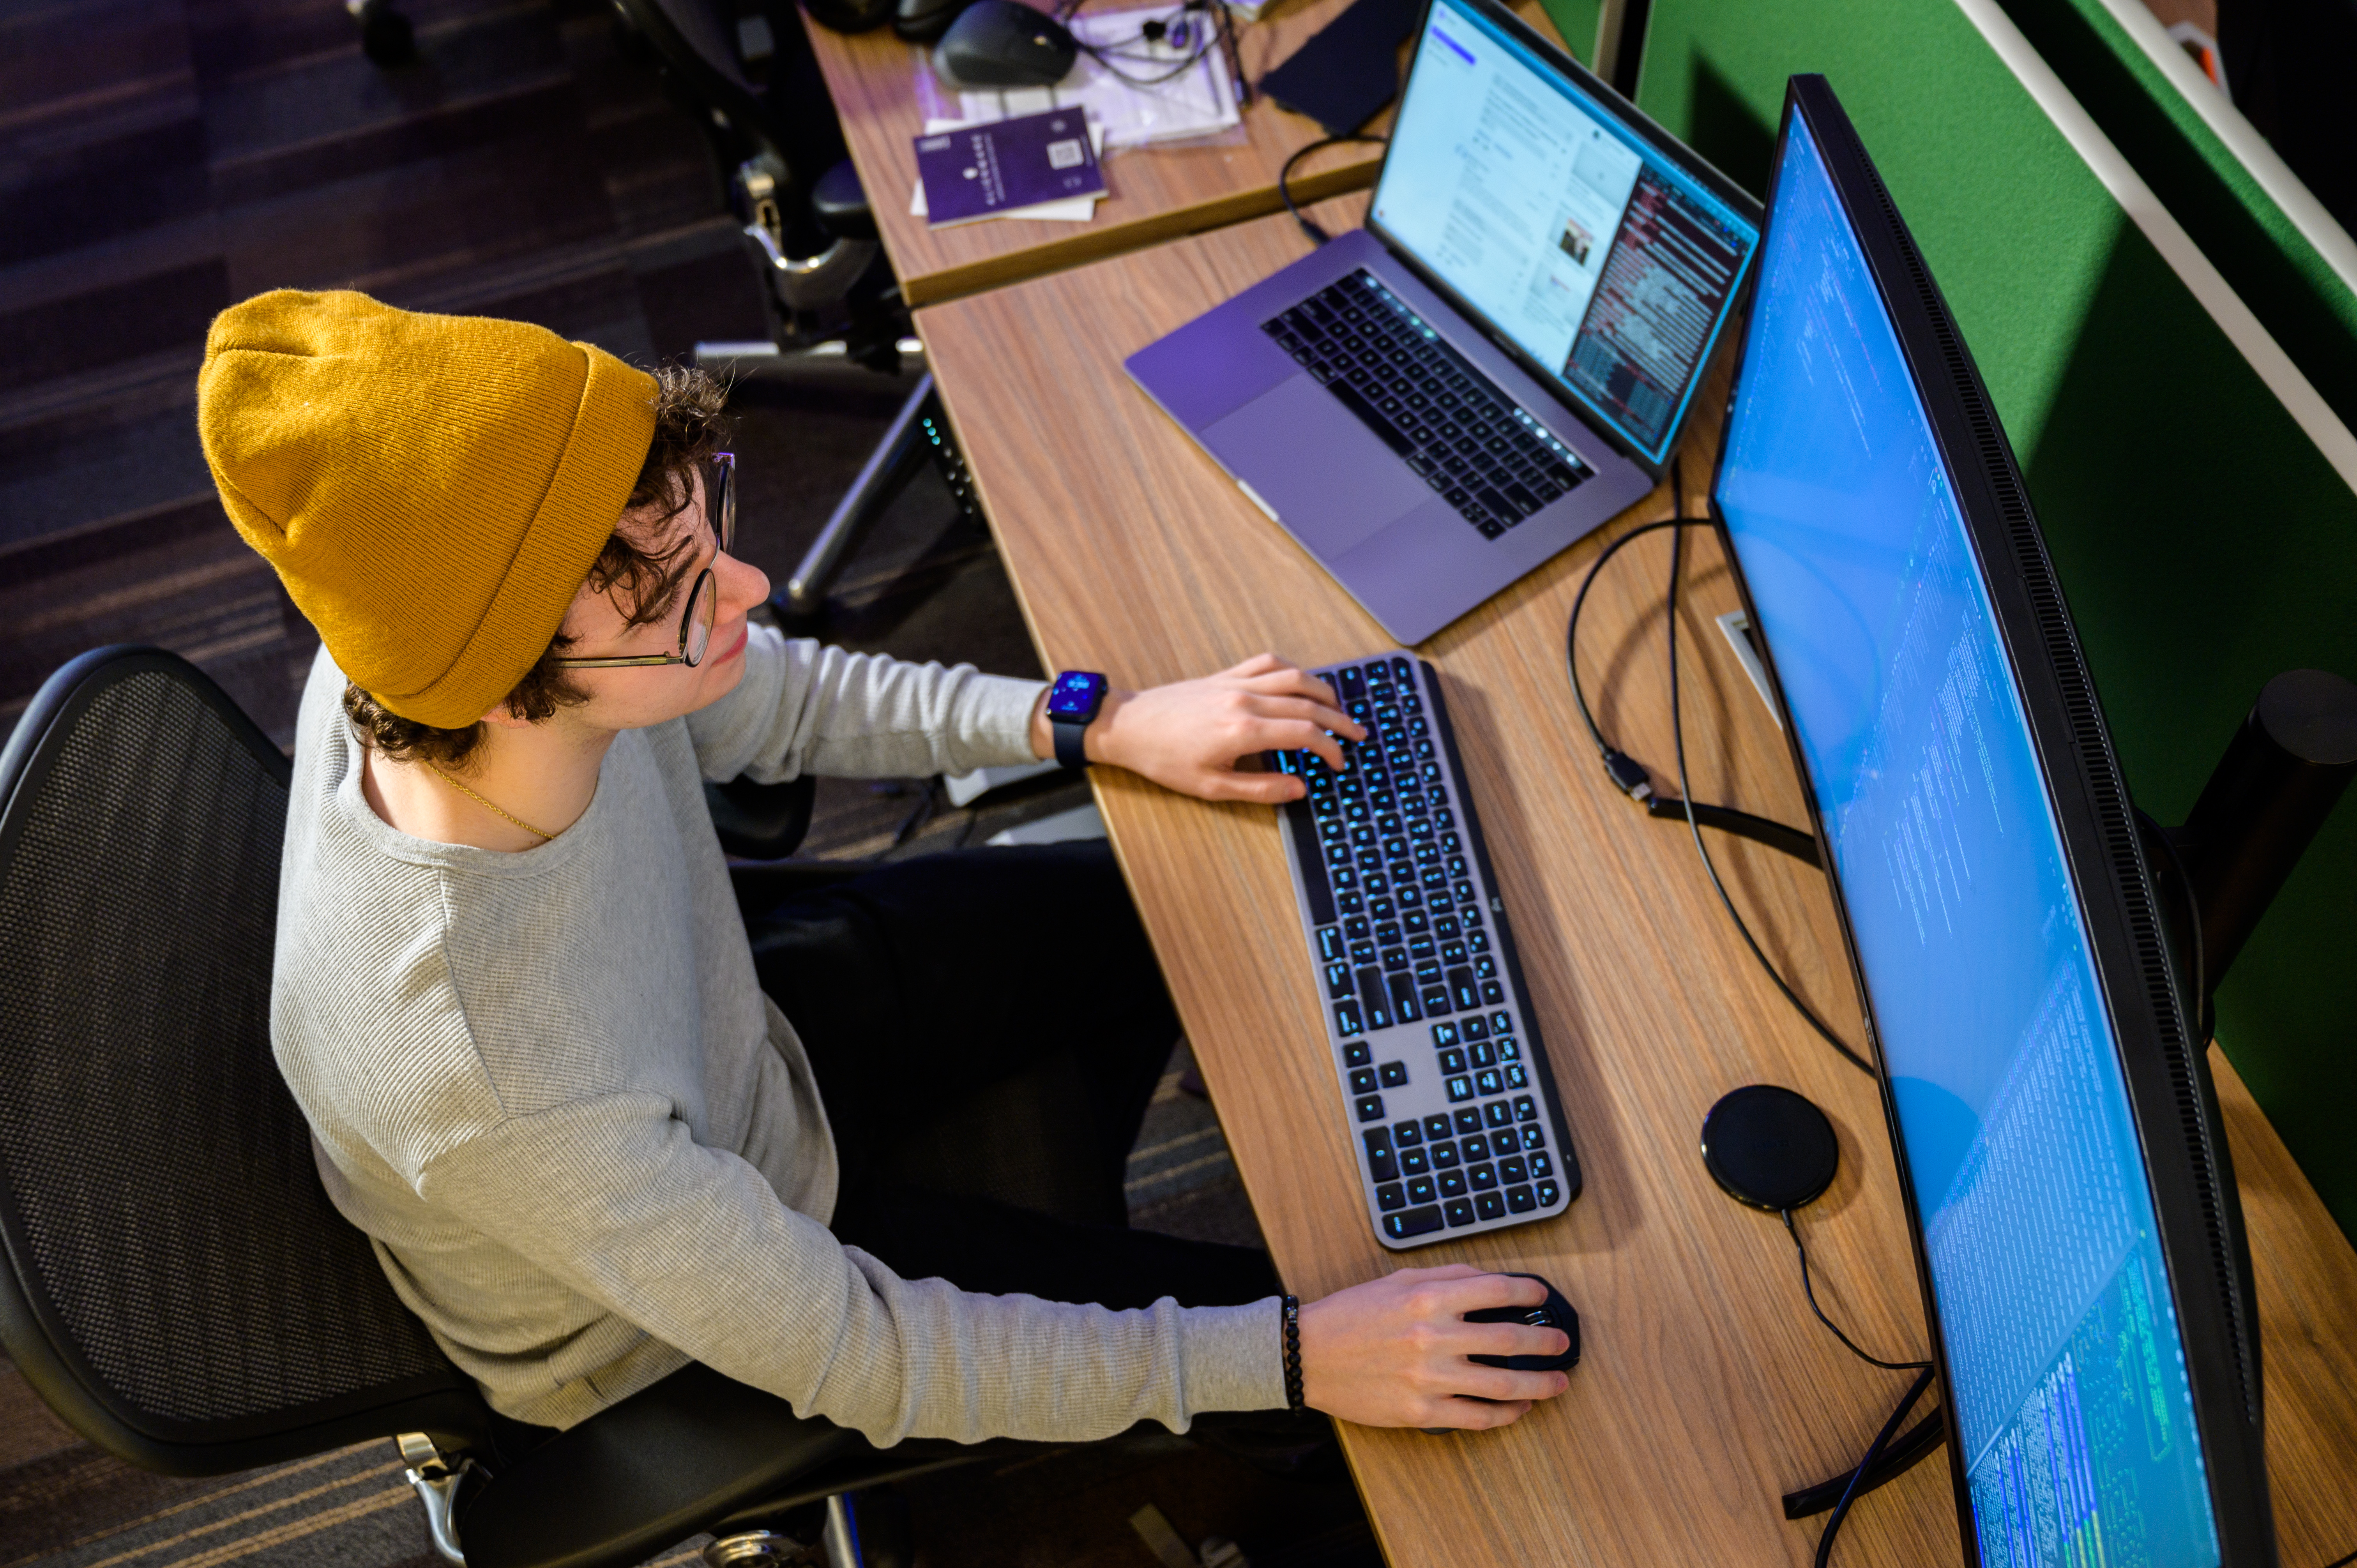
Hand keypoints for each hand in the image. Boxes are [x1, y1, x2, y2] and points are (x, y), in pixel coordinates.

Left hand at [1039, 654, 1366, 803]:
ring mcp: (1235, 682)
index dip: (1329, 749)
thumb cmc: (1165, 760)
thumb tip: (1299, 789)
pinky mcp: (1225, 674)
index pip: (1304, 734)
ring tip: (1339, 709)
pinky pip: (1268, 663)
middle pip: (1307, 704)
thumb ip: (1259, 789)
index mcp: (1243, 731)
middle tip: (1358, 735)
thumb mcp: (1211, 788)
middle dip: (1338, 721)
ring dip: (1323, 692)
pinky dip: (1292, 670)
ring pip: (1294, 677)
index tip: (1337, 763)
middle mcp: (1245, 700)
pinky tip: (1302, 683)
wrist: (1129, 726)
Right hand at [1298, 1266, 1572, 1428]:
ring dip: (1539, 1384)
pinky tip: (1519, 1408)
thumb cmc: (1352, 1314)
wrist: (1308, 1354)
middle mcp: (1433, 1337)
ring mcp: (1429, 1378)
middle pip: (1510, 1338)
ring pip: (1502, 1384)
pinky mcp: (1420, 1412)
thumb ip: (1447, 1276)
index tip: (1541, 1294)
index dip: (1528, 1291)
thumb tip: (1493, 1280)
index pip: (1496, 1289)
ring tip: (1557, 1382)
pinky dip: (1505, 1415)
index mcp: (1428, 1298)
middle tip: (1562, 1344)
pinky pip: (1476, 1418)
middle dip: (1545, 1341)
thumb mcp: (1398, 1280)